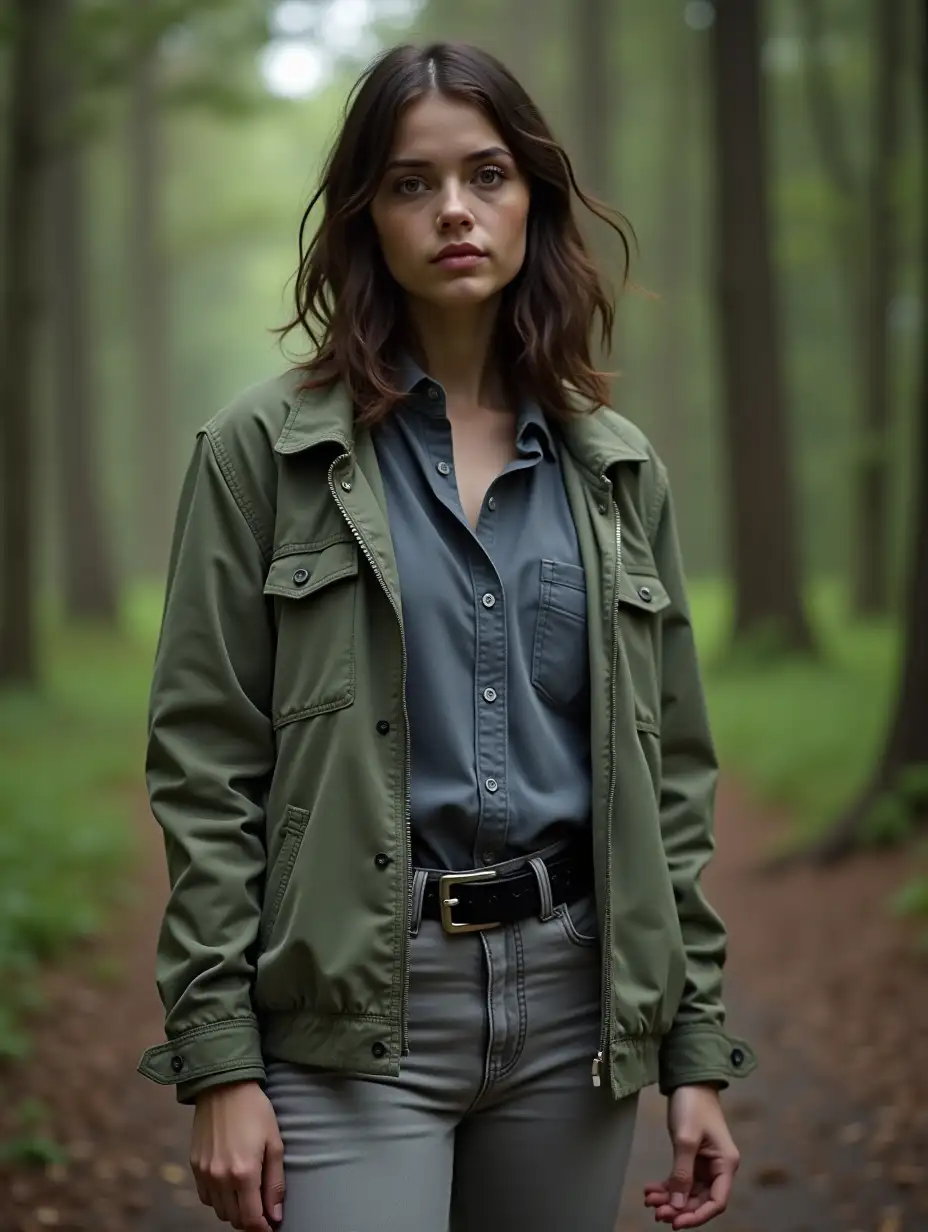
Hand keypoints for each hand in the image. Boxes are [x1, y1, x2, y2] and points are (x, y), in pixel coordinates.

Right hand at [190, 1080, 285, 1231]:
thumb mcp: (275, 1143)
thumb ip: (275, 1182)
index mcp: (244, 1173)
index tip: (271, 1225)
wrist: (224, 1085)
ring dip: (234, 1210)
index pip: (252, 1218)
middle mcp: (220, 1178)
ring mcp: (204, 1173)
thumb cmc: (255, 1110)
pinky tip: (229, 1185)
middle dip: (250, 1219)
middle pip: (234, 1219)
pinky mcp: (194, 1165)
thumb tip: (276, 1215)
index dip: (263, 1227)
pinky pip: (205, 1197)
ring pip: (218, 1211)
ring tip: (247, 1196)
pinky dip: (218, 1199)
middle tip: (262, 1208)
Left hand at [643, 1084, 739, 1227]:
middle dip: (679, 1208)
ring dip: (670, 1198)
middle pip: (700, 1199)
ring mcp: (704, 1164)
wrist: (688, 1081)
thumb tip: (678, 1204)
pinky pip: (681, 1179)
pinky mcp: (692, 1158)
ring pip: (688, 1191)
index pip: (716, 1201)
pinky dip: (667, 1186)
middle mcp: (718, 1168)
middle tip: (657, 1212)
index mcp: (725, 1164)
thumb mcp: (686, 1139)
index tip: (676, 1222)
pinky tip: (651, 1190)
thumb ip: (682, 1172)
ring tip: (650, 1201)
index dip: (697, 1216)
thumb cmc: (693, 1106)